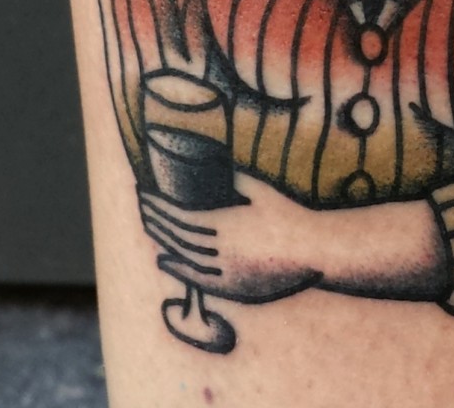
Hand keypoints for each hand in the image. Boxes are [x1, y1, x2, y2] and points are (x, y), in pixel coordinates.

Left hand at [140, 174, 323, 303]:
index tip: (144, 195)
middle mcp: (219, 251)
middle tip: (142, 207)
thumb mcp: (260, 191)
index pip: (179, 217)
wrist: (312, 251)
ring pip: (183, 257)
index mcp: (224, 224)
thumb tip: (218, 166)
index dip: (158, 207)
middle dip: (156, 221)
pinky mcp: (232, 288)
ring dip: (163, 242)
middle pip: (177, 236)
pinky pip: (198, 278)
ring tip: (149, 229)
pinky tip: (166, 261)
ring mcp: (224, 272)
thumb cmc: (289, 216)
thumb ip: (236, 180)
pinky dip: (178, 269)